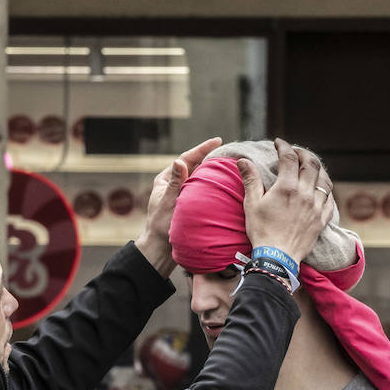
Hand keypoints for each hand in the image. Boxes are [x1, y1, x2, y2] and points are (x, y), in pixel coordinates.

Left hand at [135, 137, 222, 276]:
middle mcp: (174, 184)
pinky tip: (224, 183)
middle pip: (194, 165)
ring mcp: (182, 193)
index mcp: (165, 179)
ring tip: (228, 162)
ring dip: (212, 169)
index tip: (217, 140)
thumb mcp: (168, 202)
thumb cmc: (161, 226)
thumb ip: (175, 183)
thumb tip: (179, 161)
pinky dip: (212, 183)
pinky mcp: (188, 203)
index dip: (202, 148)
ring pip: (199, 176)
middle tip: (227, 149)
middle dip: (209, 156)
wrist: (161, 249)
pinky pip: (203, 188)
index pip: (186, 158)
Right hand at [239, 138, 333, 267]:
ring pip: (324, 180)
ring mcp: (316, 207)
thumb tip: (243, 160)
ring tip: (310, 167)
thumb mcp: (252, 204)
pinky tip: (321, 189)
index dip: (283, 146)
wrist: (277, 258)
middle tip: (296, 152)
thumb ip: (251, 180)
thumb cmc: (262, 232)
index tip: (278, 143)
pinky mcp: (321, 220)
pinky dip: (326, 189)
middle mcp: (305, 194)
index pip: (289, 158)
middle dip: (303, 153)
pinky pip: (329, 199)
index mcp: (287, 188)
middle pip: (311, 164)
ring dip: (317, 169)